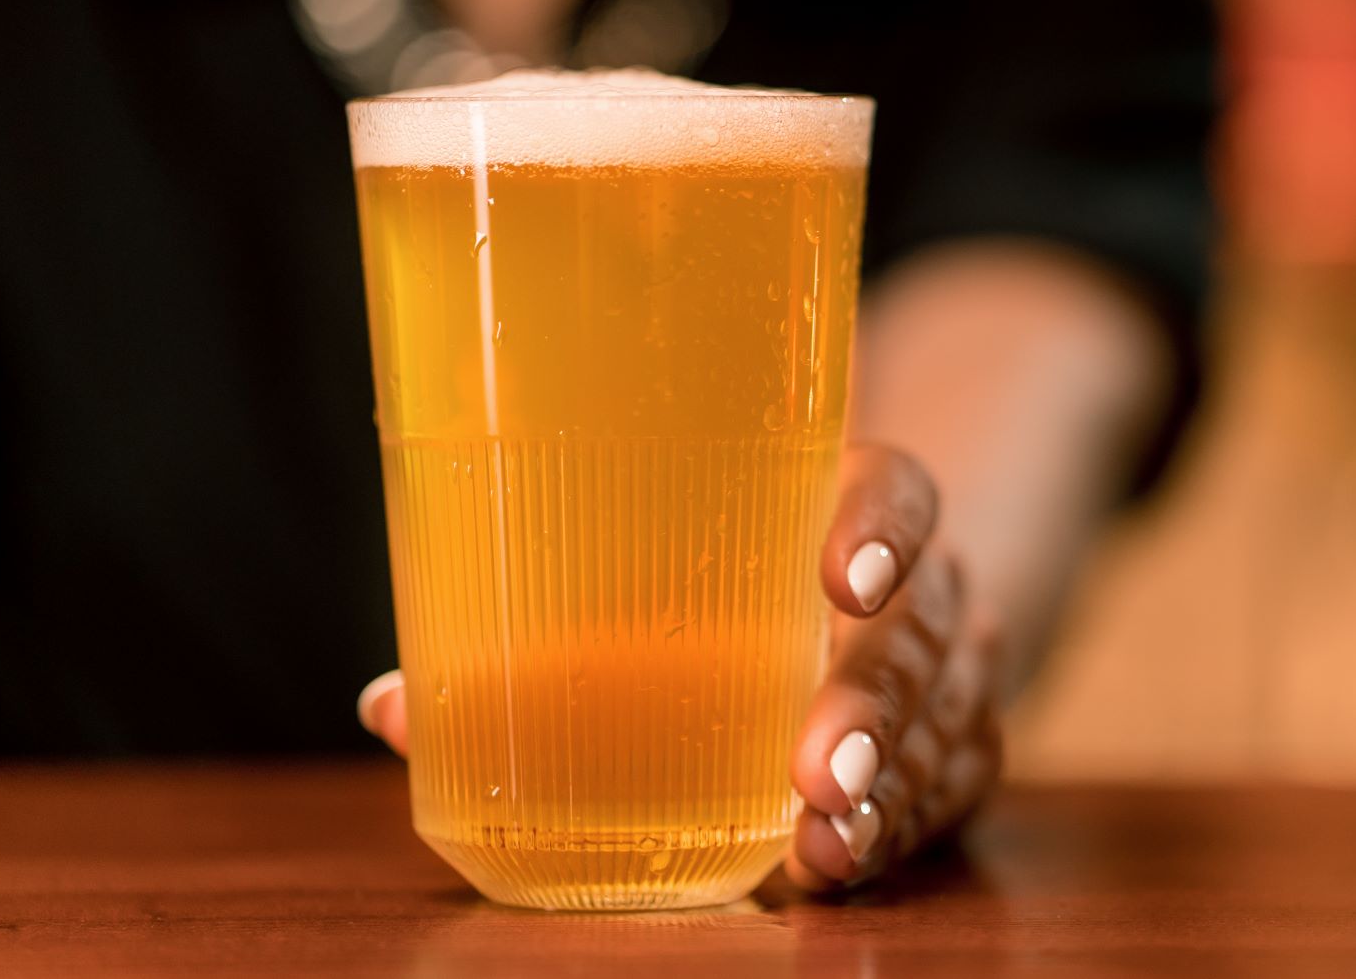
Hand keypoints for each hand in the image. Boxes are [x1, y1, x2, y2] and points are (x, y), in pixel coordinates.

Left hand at [357, 442, 1003, 892]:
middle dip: (873, 702)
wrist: (877, 579)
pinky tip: (834, 867)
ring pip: (946, 722)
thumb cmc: (738, 567)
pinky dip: (899, 831)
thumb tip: (396, 702)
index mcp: (853, 501)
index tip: (844, 577)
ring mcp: (952, 667)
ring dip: (889, 789)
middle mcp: (922, 581)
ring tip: (822, 848)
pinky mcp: (959, 746)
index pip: (894, 487)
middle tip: (816, 769)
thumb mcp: (672, 559)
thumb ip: (549, 624)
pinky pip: (951, 790)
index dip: (880, 525)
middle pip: (922, 628)